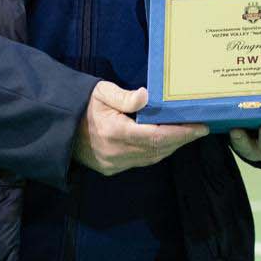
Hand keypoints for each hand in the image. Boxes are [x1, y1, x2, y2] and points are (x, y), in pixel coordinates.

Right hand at [74, 81, 207, 175]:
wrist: (58, 128)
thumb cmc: (83, 105)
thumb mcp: (100, 92)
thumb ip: (123, 96)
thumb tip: (146, 96)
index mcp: (115, 132)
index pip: (158, 136)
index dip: (182, 133)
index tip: (201, 127)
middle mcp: (117, 152)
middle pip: (159, 149)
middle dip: (182, 140)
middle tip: (200, 129)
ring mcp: (114, 164)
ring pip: (152, 158)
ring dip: (171, 147)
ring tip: (187, 135)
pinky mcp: (111, 169)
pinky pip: (141, 162)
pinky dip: (156, 153)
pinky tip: (166, 143)